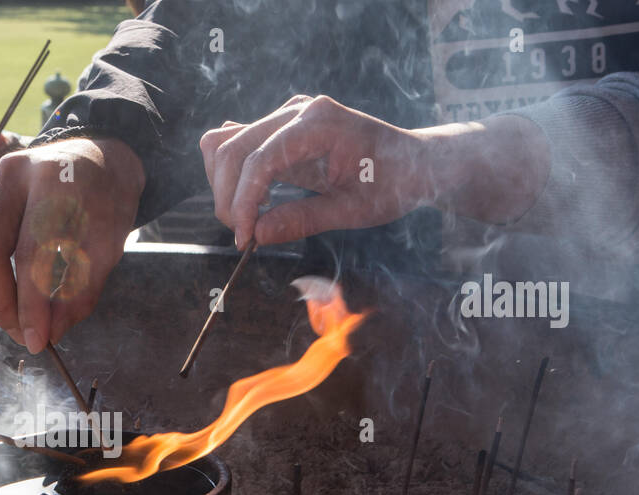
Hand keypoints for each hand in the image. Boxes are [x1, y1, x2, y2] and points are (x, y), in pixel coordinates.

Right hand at [0, 137, 143, 353]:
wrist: (94, 161)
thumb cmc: (104, 205)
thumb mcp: (108, 247)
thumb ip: (79, 291)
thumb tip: (47, 334)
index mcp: (55, 179)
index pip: (33, 252)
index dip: (32, 304)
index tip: (38, 341)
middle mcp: (13, 172)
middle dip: (1, 304)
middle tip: (23, 334)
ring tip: (15, 315)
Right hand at [200, 95, 431, 248]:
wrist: (413, 161)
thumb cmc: (392, 183)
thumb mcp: (353, 211)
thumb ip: (303, 220)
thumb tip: (257, 235)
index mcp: (320, 123)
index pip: (259, 160)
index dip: (243, 203)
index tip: (245, 240)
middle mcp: (298, 110)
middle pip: (232, 149)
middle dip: (227, 197)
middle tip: (244, 236)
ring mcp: (286, 115)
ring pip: (225, 143)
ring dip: (225, 185)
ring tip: (247, 220)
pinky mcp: (279, 127)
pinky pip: (236, 142)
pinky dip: (232, 174)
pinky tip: (253, 200)